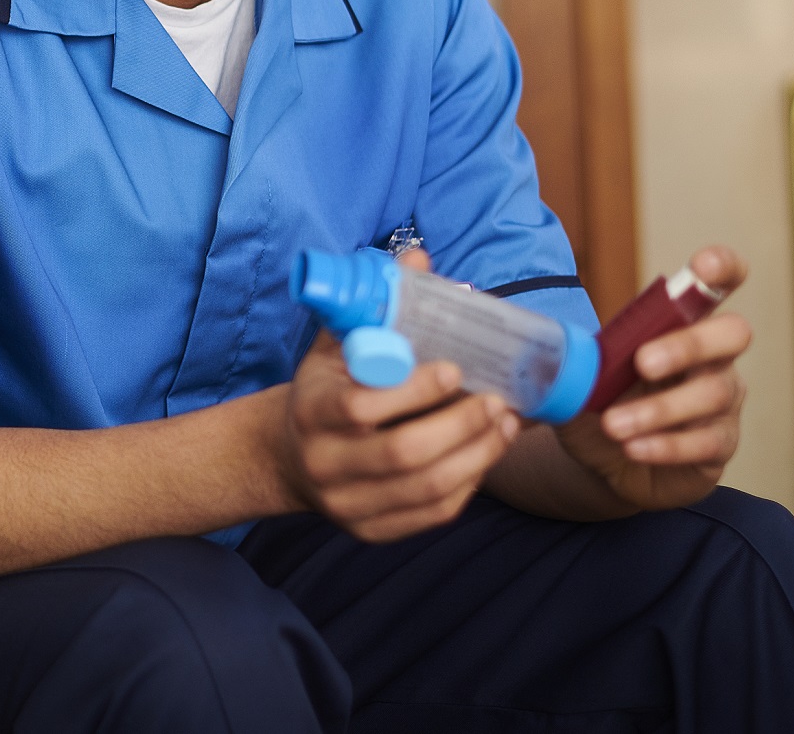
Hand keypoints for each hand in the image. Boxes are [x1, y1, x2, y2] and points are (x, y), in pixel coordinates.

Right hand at [280, 330, 520, 541]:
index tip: (455, 370)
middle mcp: (324, 462)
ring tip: (505, 425)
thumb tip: (419, 263)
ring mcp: (347, 503)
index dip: (413, 391)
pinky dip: (468, 485)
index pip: (360, 408)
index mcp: (310, 412)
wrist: (288, 456)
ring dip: (477, 456)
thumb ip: (375, 310)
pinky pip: (432, 513)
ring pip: (426, 489)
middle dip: (460, 426)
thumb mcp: (335, 347)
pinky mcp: (372, 530)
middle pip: (402, 454)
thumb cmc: (324, 390)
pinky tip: (484, 456)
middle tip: (497, 401)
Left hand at [555, 245, 750, 510]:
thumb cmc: (599, 402)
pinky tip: (634, 448)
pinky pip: (707, 442)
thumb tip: (531, 342)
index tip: (704, 266)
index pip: (714, 285)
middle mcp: (714, 357)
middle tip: (642, 363)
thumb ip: (569, 352)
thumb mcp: (580, 372)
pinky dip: (666, 445)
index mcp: (679, 325)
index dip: (721, 268)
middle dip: (687, 345)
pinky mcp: (721, 444)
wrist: (604, 461)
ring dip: (659, 409)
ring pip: (713, 394)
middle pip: (732, 334)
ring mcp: (723, 400)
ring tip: (613, 425)